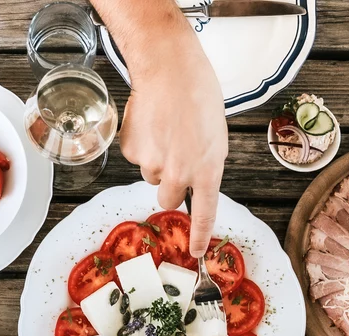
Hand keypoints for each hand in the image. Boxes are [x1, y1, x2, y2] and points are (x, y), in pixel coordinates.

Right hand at [120, 39, 227, 255]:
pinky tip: (151, 122)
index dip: (198, 236)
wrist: (169, 71)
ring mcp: (152, 164)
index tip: (195, 253)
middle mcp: (179, 174)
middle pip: (167, 199)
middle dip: (169, 185)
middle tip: (174, 158)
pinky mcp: (131, 151)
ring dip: (157, 160)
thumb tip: (195, 179)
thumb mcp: (216, 136)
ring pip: (151, 174)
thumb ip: (206, 164)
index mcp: (208, 170)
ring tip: (165, 130)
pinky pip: (136, 156)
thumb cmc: (199, 95)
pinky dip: (142, 143)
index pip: (204, 214)